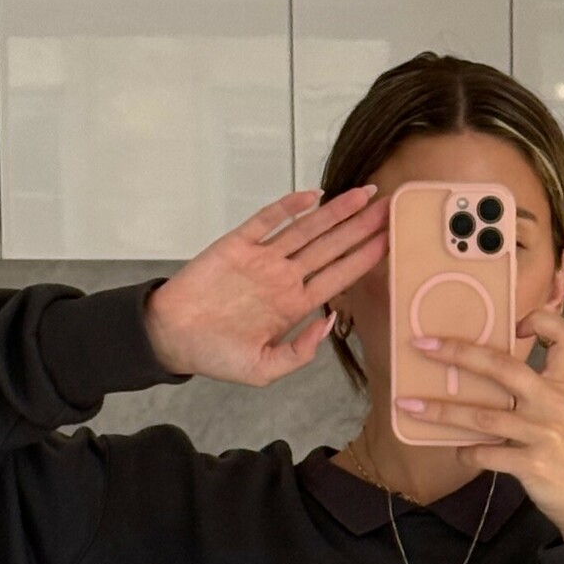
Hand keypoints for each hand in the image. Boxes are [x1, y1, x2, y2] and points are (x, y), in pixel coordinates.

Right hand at [143, 184, 389, 386]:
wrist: (173, 337)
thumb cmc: (216, 356)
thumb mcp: (264, 369)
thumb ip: (300, 351)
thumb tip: (330, 323)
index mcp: (294, 305)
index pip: (339, 276)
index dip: (365, 258)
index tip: (390, 241)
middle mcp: (284, 277)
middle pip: (331, 246)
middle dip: (361, 227)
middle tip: (390, 206)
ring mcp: (263, 258)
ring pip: (307, 229)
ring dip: (336, 212)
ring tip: (364, 194)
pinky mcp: (238, 244)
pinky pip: (267, 220)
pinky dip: (289, 207)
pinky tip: (315, 196)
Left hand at [394, 308, 563, 541]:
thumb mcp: (562, 414)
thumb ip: (534, 391)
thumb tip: (482, 374)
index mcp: (560, 385)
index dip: (543, 321)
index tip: (515, 324)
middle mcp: (552, 403)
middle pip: (503, 367)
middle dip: (460, 353)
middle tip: (423, 345)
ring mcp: (541, 433)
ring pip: (482, 416)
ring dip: (442, 411)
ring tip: (409, 406)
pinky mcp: (532, 464)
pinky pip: (487, 454)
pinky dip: (466, 453)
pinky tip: (457, 452)